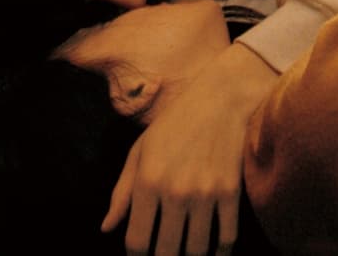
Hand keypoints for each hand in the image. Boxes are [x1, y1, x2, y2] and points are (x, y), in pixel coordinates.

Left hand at [102, 42, 277, 255]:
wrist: (221, 97)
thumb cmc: (176, 122)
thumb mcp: (141, 149)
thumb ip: (122, 191)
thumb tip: (107, 229)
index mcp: (148, 180)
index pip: (137, 243)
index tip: (142, 255)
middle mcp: (175, 191)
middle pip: (166, 254)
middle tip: (164, 253)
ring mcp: (205, 193)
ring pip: (196, 251)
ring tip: (186, 252)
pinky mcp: (231, 191)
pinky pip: (226, 238)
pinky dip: (220, 253)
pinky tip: (213, 252)